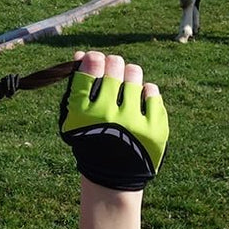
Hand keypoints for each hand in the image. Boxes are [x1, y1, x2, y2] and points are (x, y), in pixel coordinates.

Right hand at [59, 51, 167, 190]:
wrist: (113, 174)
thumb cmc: (89, 138)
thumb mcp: (74, 116)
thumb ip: (75, 87)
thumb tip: (81, 54)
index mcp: (82, 113)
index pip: (88, 71)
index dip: (92, 59)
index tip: (95, 59)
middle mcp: (107, 116)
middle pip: (113, 68)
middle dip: (112, 63)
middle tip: (113, 67)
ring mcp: (133, 122)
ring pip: (134, 76)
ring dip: (129, 73)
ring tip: (127, 79)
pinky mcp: (154, 129)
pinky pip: (152, 92)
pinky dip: (146, 90)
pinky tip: (140, 95)